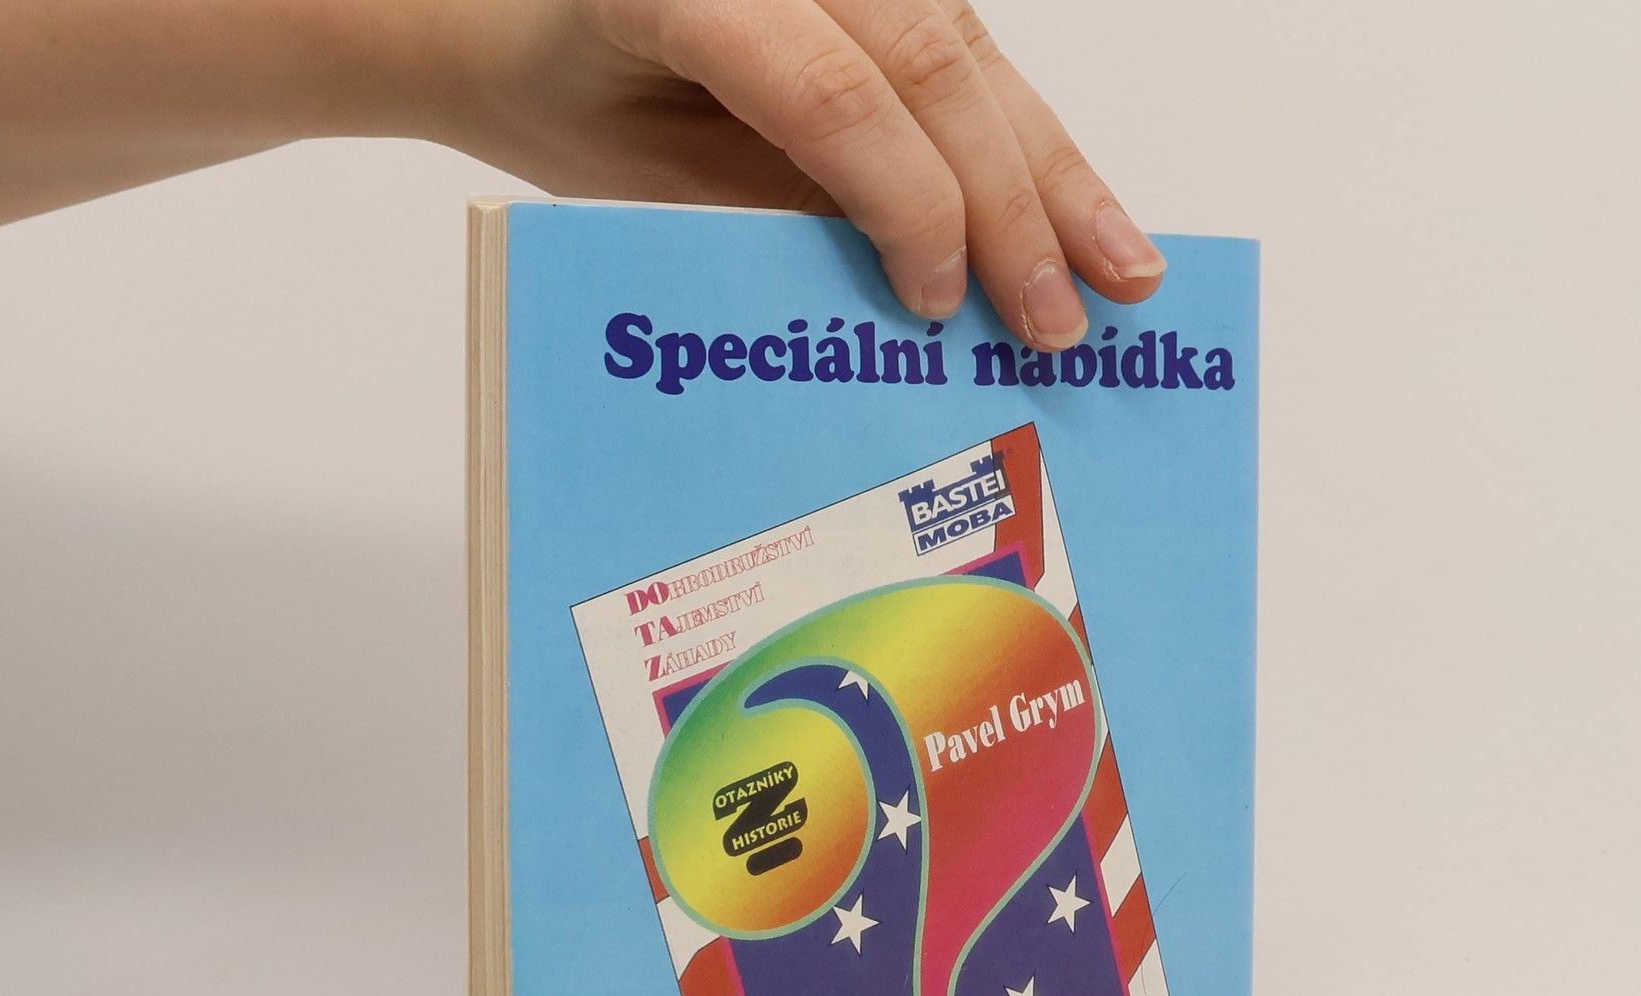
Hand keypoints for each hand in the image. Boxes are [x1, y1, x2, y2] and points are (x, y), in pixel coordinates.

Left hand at [414, 0, 1166, 344]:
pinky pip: (972, 54)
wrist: (517, 11)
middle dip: (1011, 204)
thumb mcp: (638, 182)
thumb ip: (767, 216)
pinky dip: (1032, 145)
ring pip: (973, 54)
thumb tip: (912, 295)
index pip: (830, 91)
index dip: (904, 202)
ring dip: (1056, 173)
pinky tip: (1086, 214)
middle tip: (1066, 319)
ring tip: (1123, 274)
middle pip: (929, 63)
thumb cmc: (565, 98)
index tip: (940, 306)